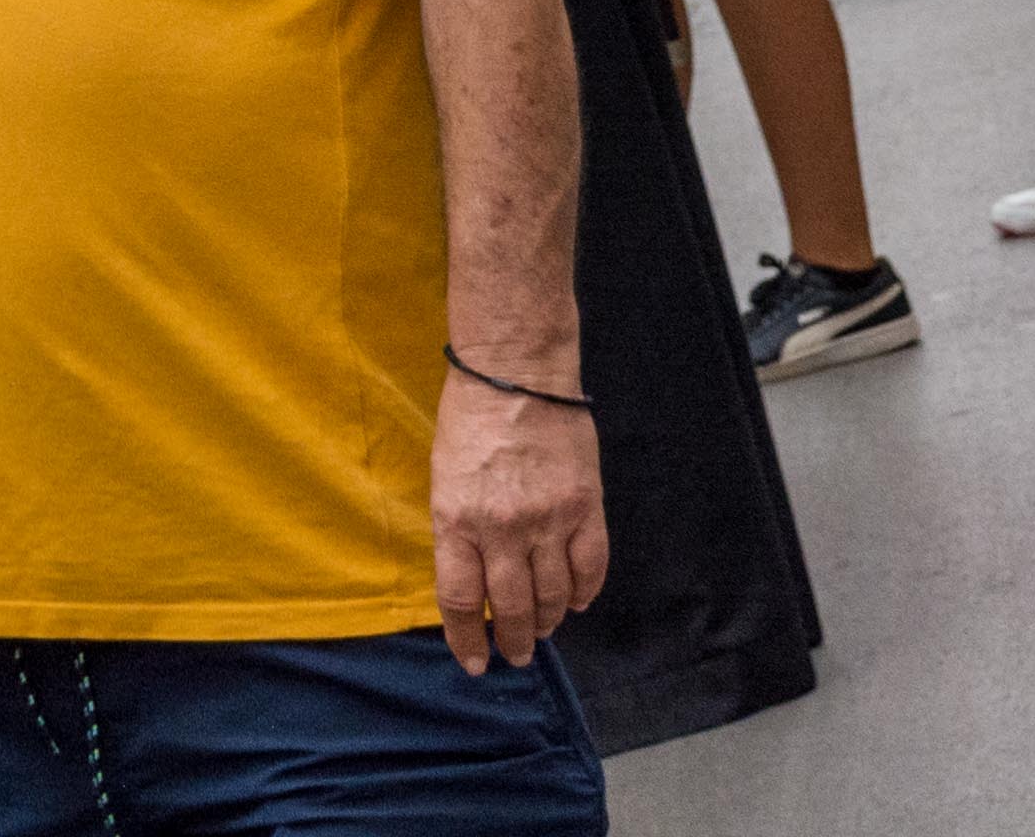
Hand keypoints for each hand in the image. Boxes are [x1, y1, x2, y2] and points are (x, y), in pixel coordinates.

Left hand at [429, 362, 607, 673]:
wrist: (516, 371)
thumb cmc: (469, 420)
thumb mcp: (443, 479)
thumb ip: (458, 531)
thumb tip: (473, 580)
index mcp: (457, 519)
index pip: (460, 599)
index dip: (467, 639)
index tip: (476, 662)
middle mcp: (502, 528)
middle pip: (510, 606)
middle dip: (513, 640)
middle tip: (517, 654)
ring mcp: (548, 519)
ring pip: (553, 594)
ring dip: (548, 620)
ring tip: (543, 630)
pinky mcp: (584, 507)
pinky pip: (591, 566)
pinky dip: (585, 592)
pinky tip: (577, 601)